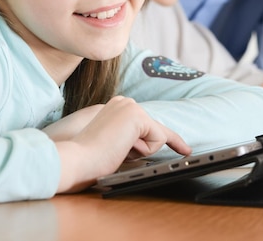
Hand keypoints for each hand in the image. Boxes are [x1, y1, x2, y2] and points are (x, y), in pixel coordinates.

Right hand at [55, 96, 190, 192]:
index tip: (186, 149)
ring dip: (139, 151)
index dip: (171, 139)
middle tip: (115, 151)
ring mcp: (131, 106)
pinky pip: (158, 139)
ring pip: (157, 136)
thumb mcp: (116, 145)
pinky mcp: (137, 115)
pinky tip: (122, 146)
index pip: (150, 124)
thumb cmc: (91, 159)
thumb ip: (132, 140)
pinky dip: (143, 149)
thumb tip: (157, 144)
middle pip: (155, 132)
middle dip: (141, 149)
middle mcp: (125, 102)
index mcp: (118, 107)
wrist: (77, 160)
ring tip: (116, 149)